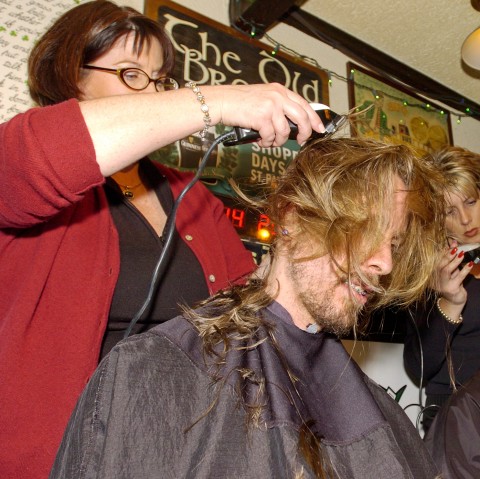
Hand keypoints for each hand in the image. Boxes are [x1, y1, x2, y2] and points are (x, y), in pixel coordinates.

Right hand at [204, 83, 325, 146]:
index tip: (319, 129)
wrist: (222, 101)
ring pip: (284, 131)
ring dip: (277, 141)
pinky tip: (260, 140)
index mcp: (280, 90)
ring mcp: (271, 106)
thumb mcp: (263, 98)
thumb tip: (290, 125)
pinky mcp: (262, 117)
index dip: (314, 118)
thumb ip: (278, 106)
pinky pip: (270, 136)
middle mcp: (278, 96)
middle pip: (302, 118)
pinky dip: (266, 142)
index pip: (304, 104)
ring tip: (269, 141)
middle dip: (304, 133)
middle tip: (301, 141)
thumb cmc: (239, 102)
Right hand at [435, 241, 472, 306]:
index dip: (444, 250)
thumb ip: (449, 261)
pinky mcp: (451, 288)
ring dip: (454, 261)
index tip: (452, 243)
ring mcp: (442, 284)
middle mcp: (434, 279)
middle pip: (439, 265)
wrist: (453, 301)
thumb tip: (453, 246)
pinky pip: (458, 277)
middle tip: (456, 248)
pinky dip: (464, 270)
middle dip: (447, 255)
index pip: (437, 259)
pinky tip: (470, 264)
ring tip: (462, 254)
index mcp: (432, 273)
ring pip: (446, 270)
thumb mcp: (449, 272)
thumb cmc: (451, 283)